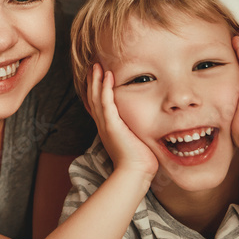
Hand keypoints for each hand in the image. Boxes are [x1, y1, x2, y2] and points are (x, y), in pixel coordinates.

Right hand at [86, 64, 157, 178]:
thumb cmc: (139, 160)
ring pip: (96, 97)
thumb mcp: (135, 140)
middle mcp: (103, 124)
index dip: (96, 89)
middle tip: (93, 66)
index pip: (98, 104)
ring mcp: (106, 124)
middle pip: (93, 98)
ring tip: (96, 66)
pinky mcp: (112, 125)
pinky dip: (105, 88)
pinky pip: (106, 102)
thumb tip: (146, 124)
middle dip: (92, 81)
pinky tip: (107, 76)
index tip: (98, 76)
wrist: (135, 173)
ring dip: (96, 80)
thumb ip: (136, 130)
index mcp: (108, 127)